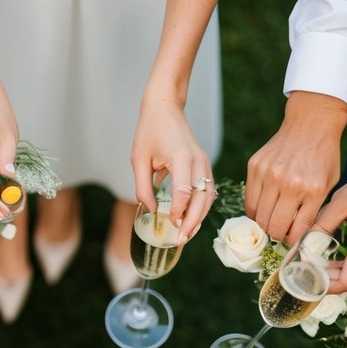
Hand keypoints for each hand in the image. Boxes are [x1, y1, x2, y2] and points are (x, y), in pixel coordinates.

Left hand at [131, 93, 215, 240]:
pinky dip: (202, 208)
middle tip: (180, 240)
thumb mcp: (138, 159)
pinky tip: (191, 220)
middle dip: (192, 222)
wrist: (165, 107)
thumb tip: (152, 211)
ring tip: (186, 235)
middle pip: (201, 198)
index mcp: (181, 157)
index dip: (178, 212)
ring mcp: (204, 163)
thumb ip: (143, 188)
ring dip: (199, 217)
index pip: (184, 191)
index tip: (169, 224)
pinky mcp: (204, 165)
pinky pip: (208, 190)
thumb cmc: (149, 131)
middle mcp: (197, 161)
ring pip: (208, 196)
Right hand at [245, 91, 346, 243]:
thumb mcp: (329, 184)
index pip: (297, 230)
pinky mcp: (255, 167)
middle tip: (280, 233)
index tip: (292, 241)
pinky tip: (263, 208)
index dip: (293, 241)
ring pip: (259, 217)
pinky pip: (250, 200)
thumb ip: (314, 209)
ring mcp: (270, 175)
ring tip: (271, 220)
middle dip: (277, 235)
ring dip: (264, 224)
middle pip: (274, 227)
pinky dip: (255, 210)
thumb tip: (297, 235)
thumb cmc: (323, 155)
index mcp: (312, 190)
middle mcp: (290, 183)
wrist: (311, 122)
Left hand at [314, 163, 346, 292]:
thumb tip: (304, 246)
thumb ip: (321, 226)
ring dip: (335, 276)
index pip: (346, 282)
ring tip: (315, 265)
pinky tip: (329, 258)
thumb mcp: (340, 202)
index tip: (307, 273)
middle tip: (307, 271)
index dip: (325, 283)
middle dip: (328, 282)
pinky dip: (344, 268)